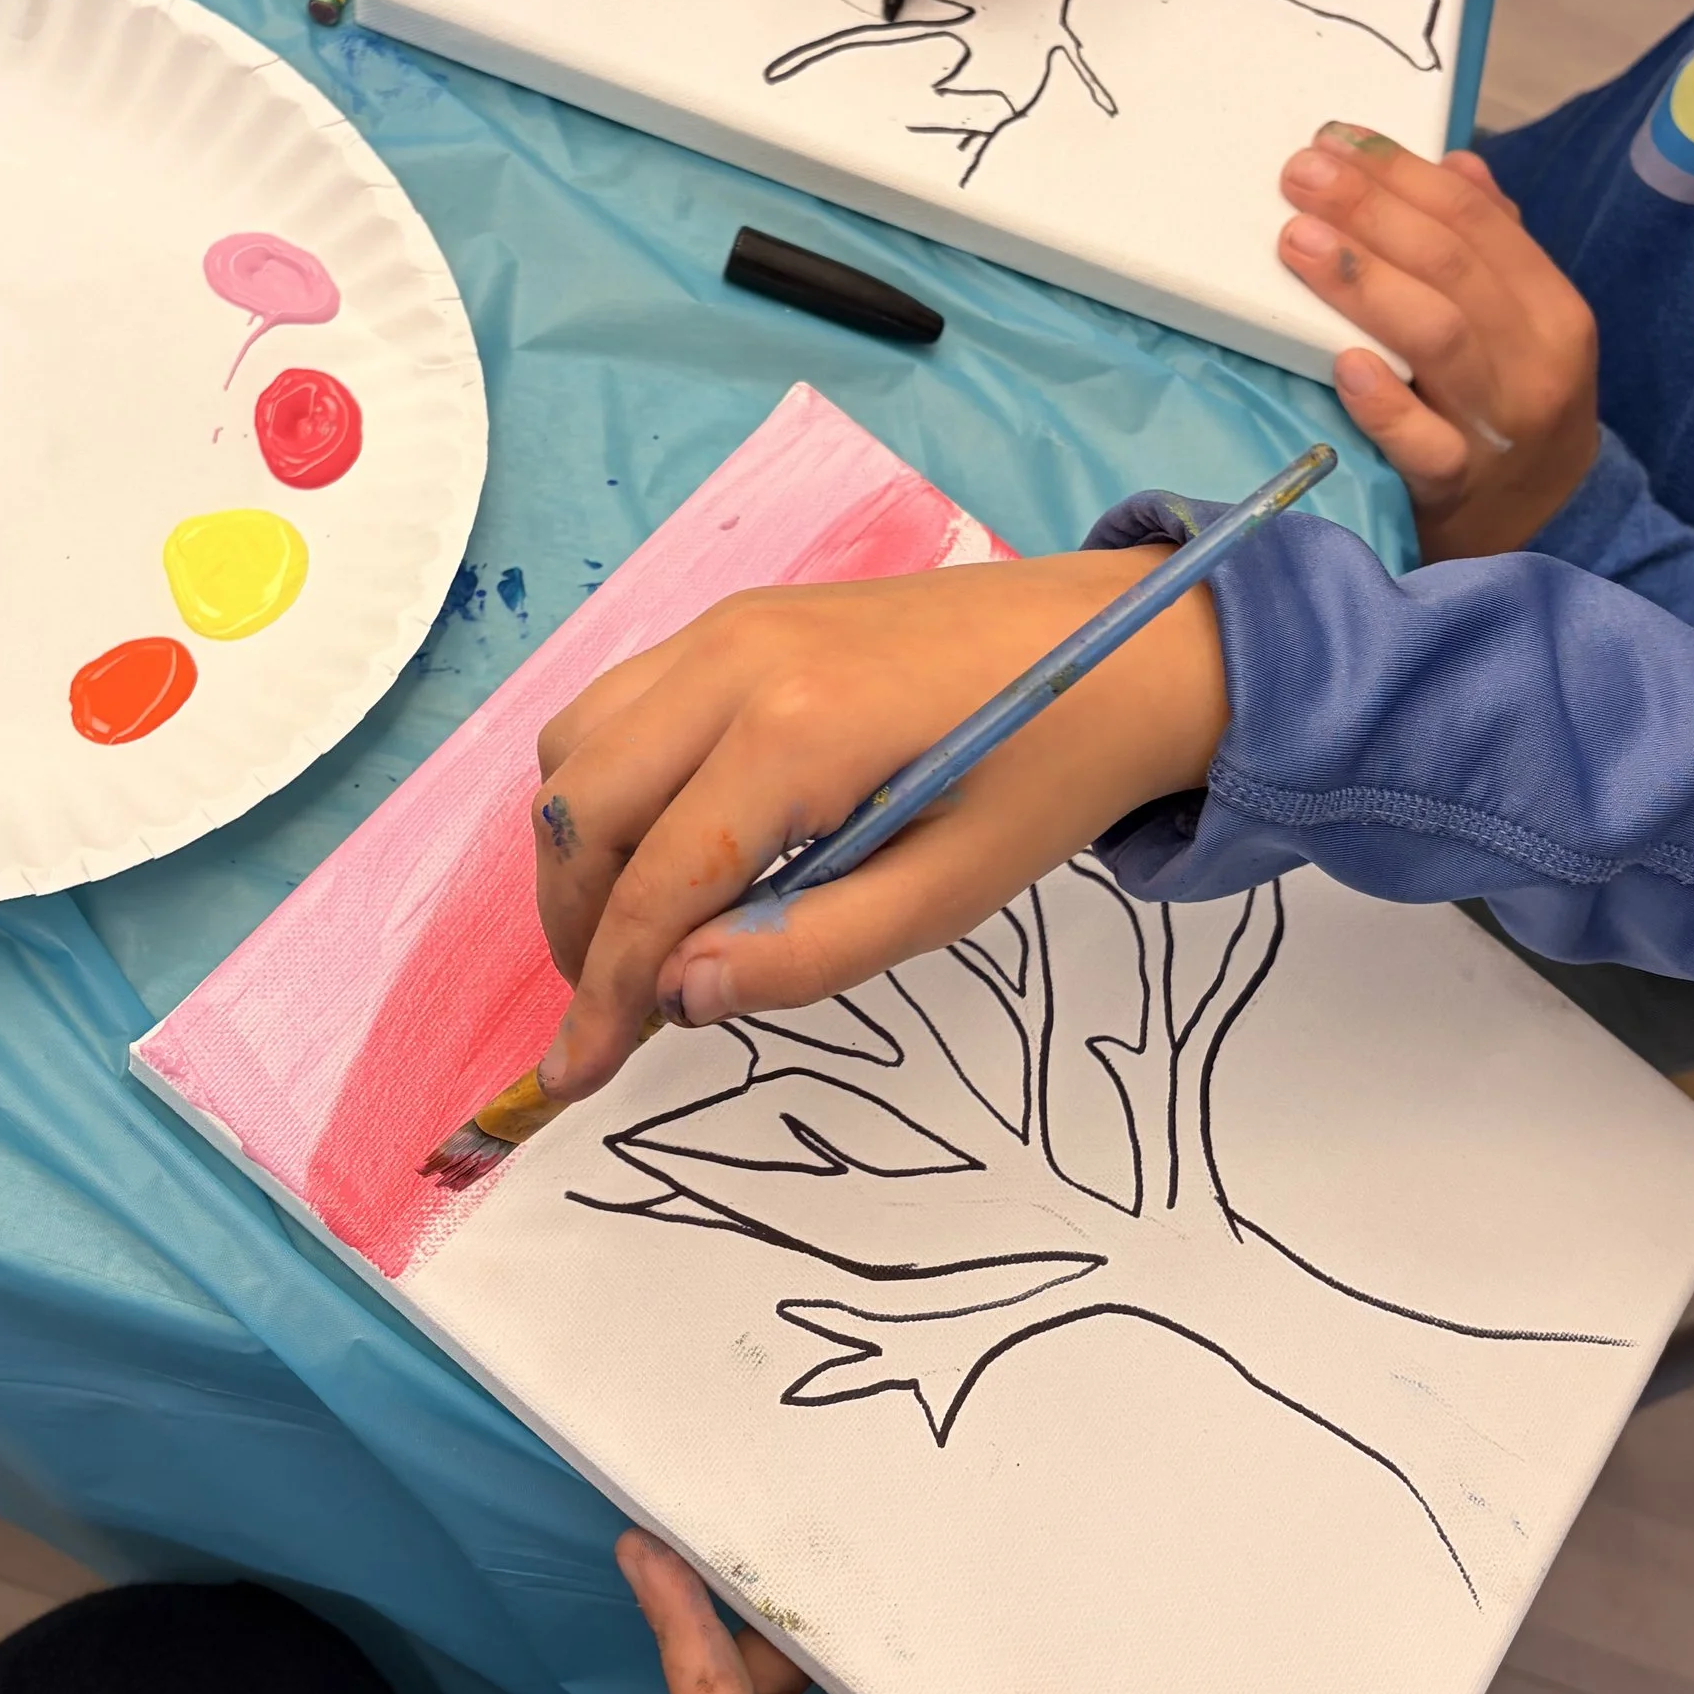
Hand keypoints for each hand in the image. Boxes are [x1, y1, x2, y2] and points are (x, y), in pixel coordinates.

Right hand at [533, 551, 1228, 1099]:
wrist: (1119, 643)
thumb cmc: (1048, 772)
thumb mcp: (951, 893)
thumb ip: (809, 949)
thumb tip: (679, 996)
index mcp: (800, 730)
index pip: (654, 883)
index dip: (605, 993)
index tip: (578, 1075)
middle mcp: (735, 659)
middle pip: (578, 809)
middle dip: (574, 927)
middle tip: (618, 1007)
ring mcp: (726, 624)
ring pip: (575, 748)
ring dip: (580, 852)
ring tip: (638, 930)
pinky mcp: (734, 617)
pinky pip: (616, 704)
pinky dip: (606, 785)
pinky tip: (668, 844)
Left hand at [1277, 121, 1596, 555]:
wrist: (1547, 526)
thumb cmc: (1510, 407)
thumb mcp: (1521, 327)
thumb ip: (1492, 246)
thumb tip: (1455, 162)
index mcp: (1551, 306)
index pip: (1474, 220)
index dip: (1401, 173)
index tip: (1333, 140)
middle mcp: (1535, 360)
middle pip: (1451, 267)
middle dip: (1370, 211)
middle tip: (1300, 176)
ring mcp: (1498, 425)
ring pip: (1438, 338)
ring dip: (1363, 284)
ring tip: (1297, 242)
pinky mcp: (1458, 487)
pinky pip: (1423, 441)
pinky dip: (1384, 402)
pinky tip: (1343, 364)